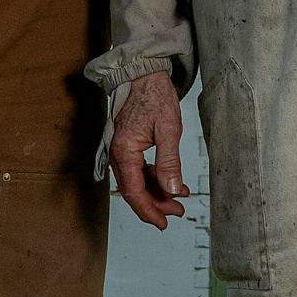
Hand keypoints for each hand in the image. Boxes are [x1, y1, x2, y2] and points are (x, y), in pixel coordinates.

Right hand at [108, 72, 188, 230]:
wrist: (145, 73)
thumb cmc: (155, 96)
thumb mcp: (169, 129)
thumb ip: (169, 162)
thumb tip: (172, 190)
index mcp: (124, 151)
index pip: (134, 192)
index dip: (149, 210)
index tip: (163, 222)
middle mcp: (118, 153)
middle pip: (134, 190)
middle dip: (155, 203)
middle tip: (177, 212)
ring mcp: (121, 149)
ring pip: (136, 181)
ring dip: (156, 192)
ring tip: (178, 198)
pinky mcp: (127, 145)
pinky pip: (138, 169)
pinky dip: (153, 178)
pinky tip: (169, 181)